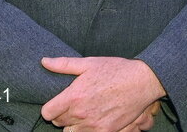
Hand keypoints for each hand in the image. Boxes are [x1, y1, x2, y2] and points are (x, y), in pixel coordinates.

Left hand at [41, 56, 165, 131]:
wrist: (143, 80)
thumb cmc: (116, 69)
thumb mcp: (90, 63)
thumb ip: (64, 64)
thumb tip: (44, 61)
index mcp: (73, 96)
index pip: (48, 113)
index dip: (52, 108)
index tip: (59, 103)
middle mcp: (80, 113)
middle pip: (59, 123)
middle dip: (64, 115)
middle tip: (76, 105)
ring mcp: (93, 124)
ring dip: (75, 125)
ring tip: (86, 113)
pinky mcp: (106, 131)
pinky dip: (89, 130)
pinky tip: (96, 119)